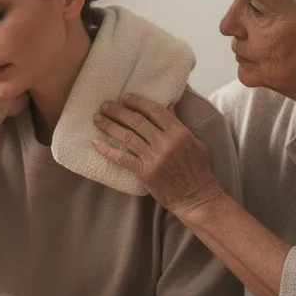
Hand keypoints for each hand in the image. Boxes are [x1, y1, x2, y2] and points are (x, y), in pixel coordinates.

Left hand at [92, 95, 226, 216]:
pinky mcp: (145, 173)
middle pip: (136, 121)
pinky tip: (96, 143)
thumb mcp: (195, 142)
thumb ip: (179, 124)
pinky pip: (122, 158)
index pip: (154, 110)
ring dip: (109, 125)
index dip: (138, 102)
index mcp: (179, 132)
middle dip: (118, 110)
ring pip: (126, 136)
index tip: (125, 97)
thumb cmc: (198, 171)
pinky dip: (107, 150)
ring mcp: (154, 158)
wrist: (197, 198)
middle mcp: (165, 143)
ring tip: (98, 118)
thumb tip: (168, 106)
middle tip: (105, 105)